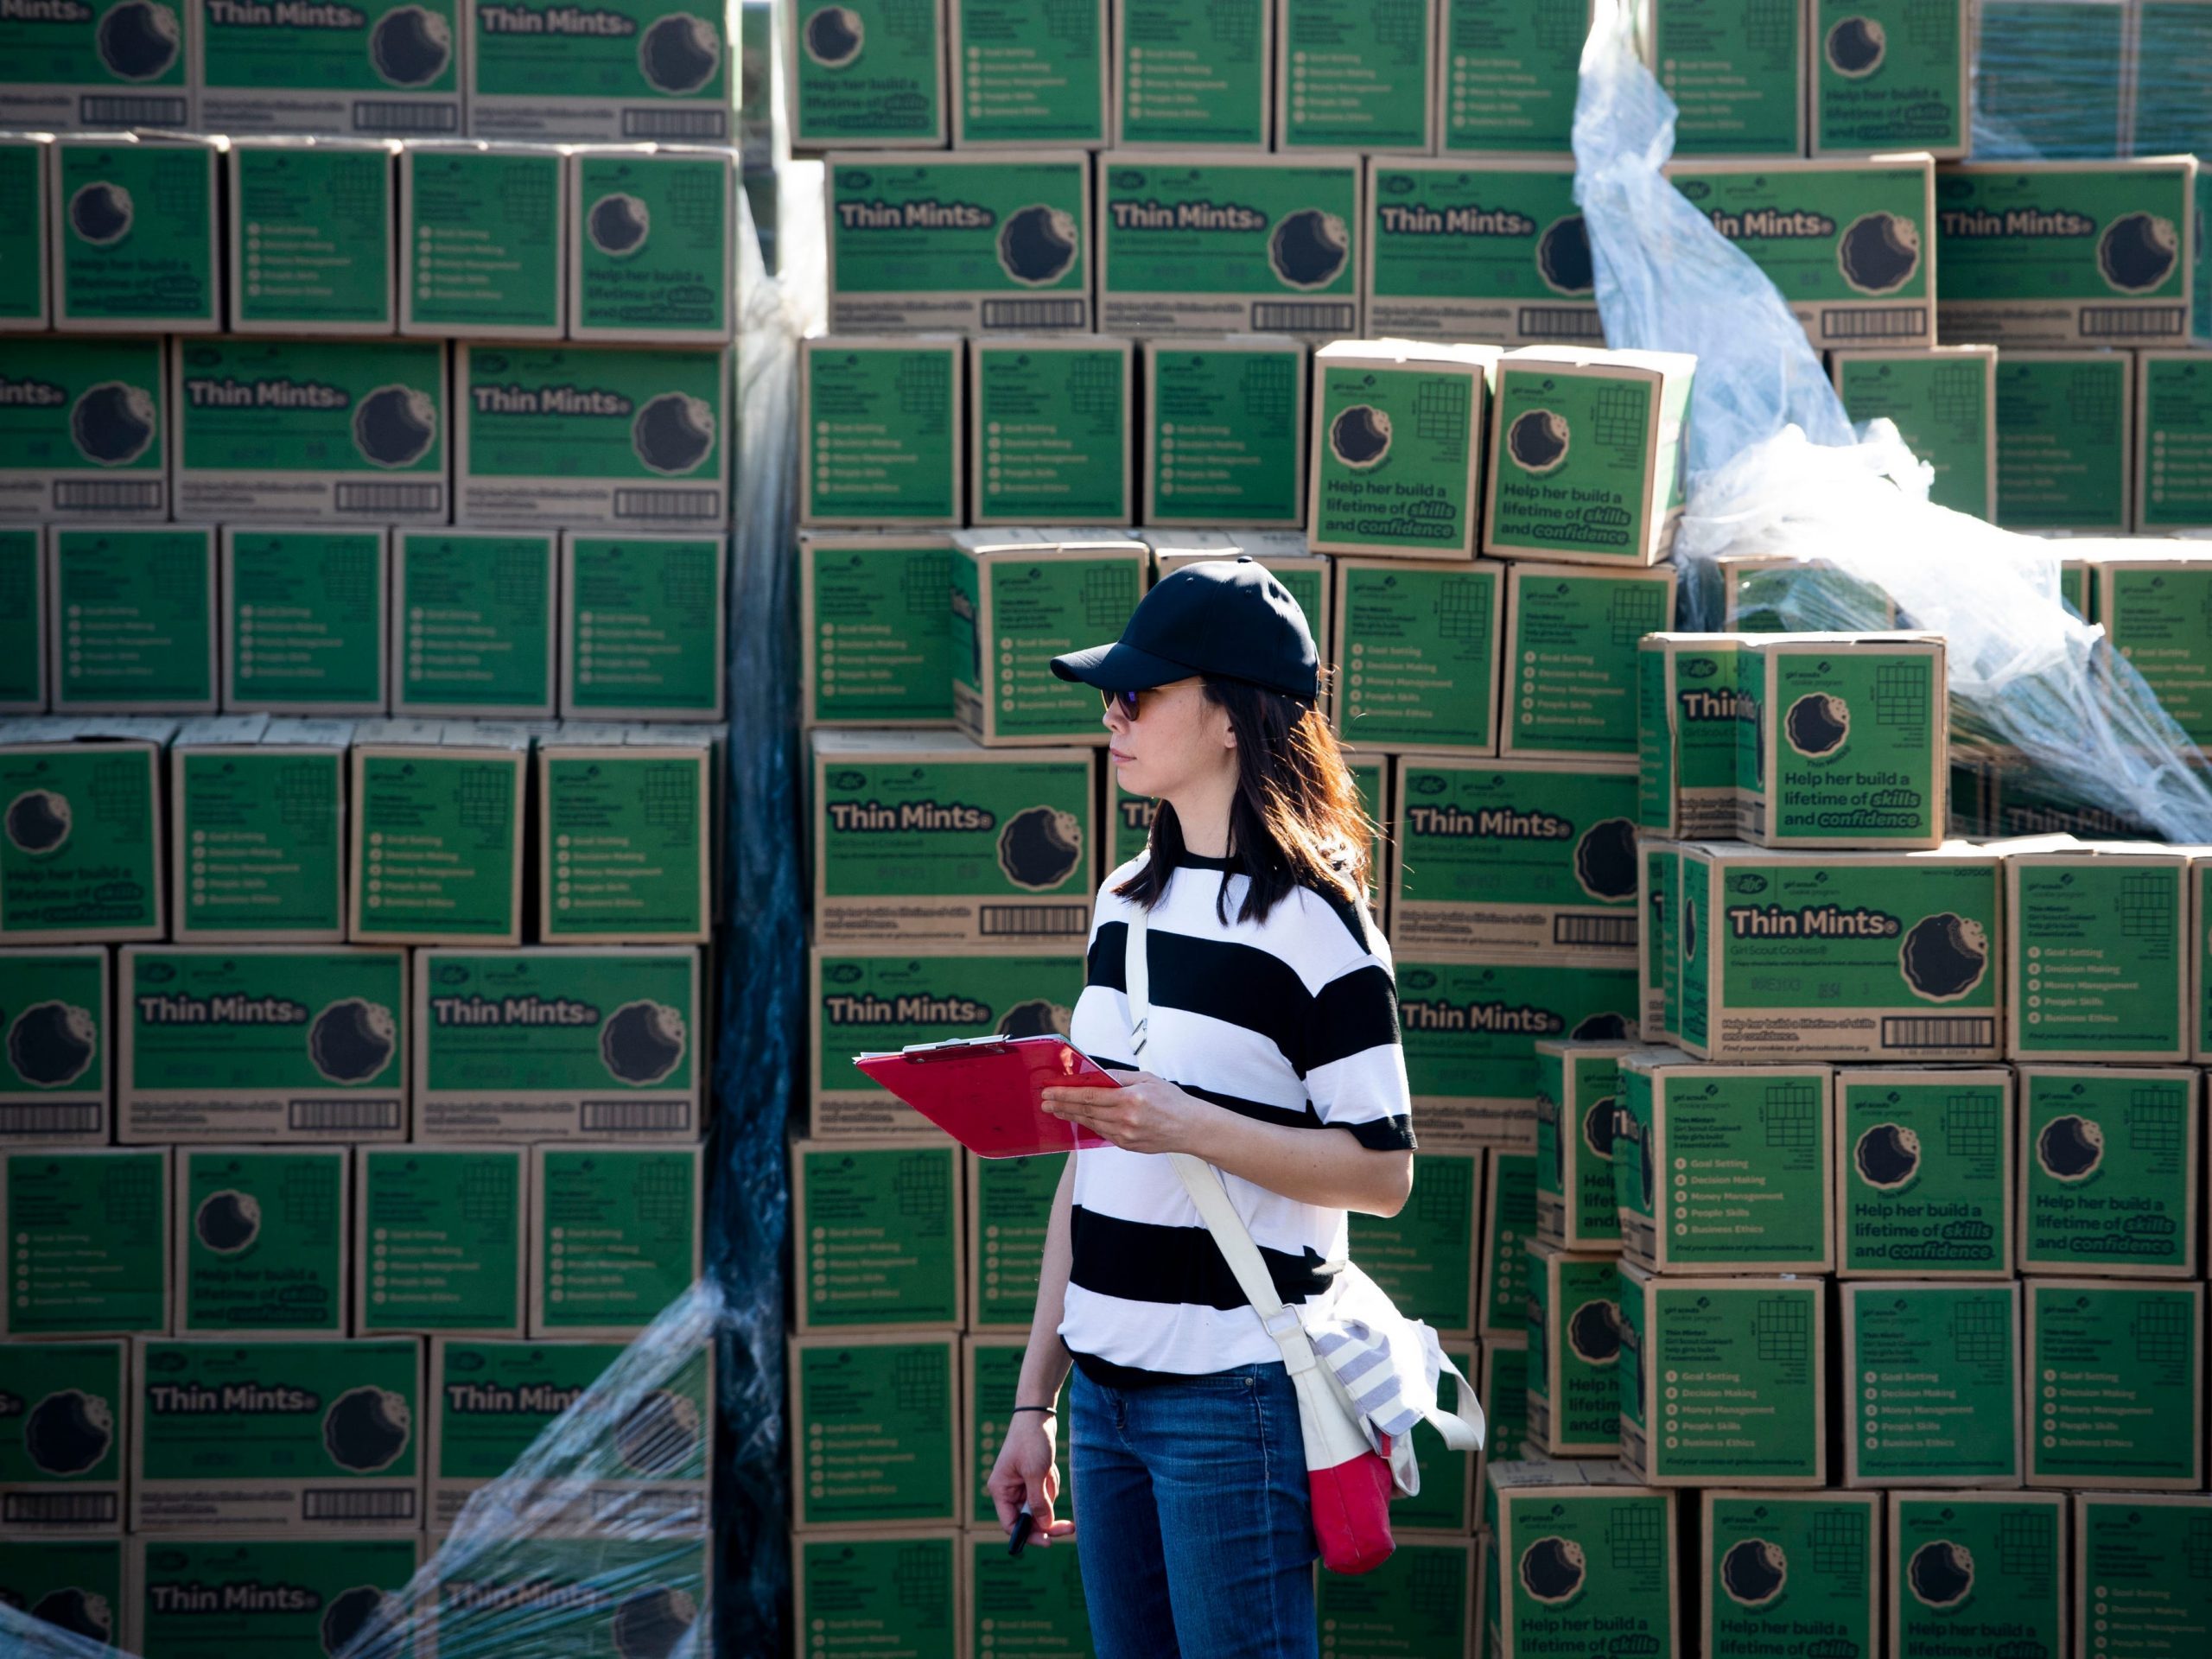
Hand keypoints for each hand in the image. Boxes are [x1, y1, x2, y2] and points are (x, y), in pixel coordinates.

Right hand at [987, 1415, 1074, 1545]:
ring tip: (1048, 1470)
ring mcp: (1021, 1484)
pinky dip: (1052, 1483)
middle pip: (1029, 1518)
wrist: (1038, 1414)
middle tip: (1070, 1527)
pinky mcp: (1032, 1477)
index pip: (1011, 1524)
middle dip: (1048, 1516)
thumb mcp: (1036, 1473)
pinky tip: (1049, 1466)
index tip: (1049, 1541)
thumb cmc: (1031, 1440)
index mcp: (1000, 1490)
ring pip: (1041, 1504)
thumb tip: (1045, 1526)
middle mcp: (1008, 1490)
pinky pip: (1046, 1491)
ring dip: (1050, 1492)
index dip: (1029, 1536)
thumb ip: (1039, 1502)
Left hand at [1041, 1070, 1214, 1155]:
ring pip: (1091, 1124)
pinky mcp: (1127, 1145)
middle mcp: (1125, 1119)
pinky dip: (1089, 1125)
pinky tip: (1079, 1119)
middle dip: (1062, 1106)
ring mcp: (1126, 1135)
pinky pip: (1103, 1133)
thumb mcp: (1147, 1079)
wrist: (1190, 1128)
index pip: (1089, 1096)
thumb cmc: (1172, 1100)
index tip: (1050, 1091)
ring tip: (1056, 1110)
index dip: (1066, 1094)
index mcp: (1130, 1099)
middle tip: (1044, 1103)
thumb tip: (1096, 1075)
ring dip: (1071, 1117)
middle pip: (1085, 1111)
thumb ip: (1119, 1077)